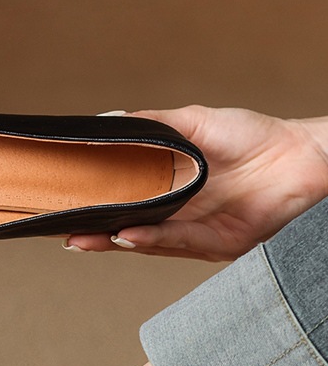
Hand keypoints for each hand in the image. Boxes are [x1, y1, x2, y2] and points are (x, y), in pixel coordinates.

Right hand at [65, 105, 327, 261]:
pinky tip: (127, 235)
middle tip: (61, 230)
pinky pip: (177, 244)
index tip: (61, 202)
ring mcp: (195, 231)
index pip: (122, 197)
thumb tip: (105, 122)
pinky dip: (150, 240)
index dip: (92, 202)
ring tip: (84, 237)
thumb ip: (150, 125)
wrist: (304, 157)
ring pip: (145, 240)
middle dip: (92, 231)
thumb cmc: (254, 135)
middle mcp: (177, 211)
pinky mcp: (217, 245)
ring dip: (113, 240)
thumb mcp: (193, 121)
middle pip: (126, 224)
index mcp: (168, 184)